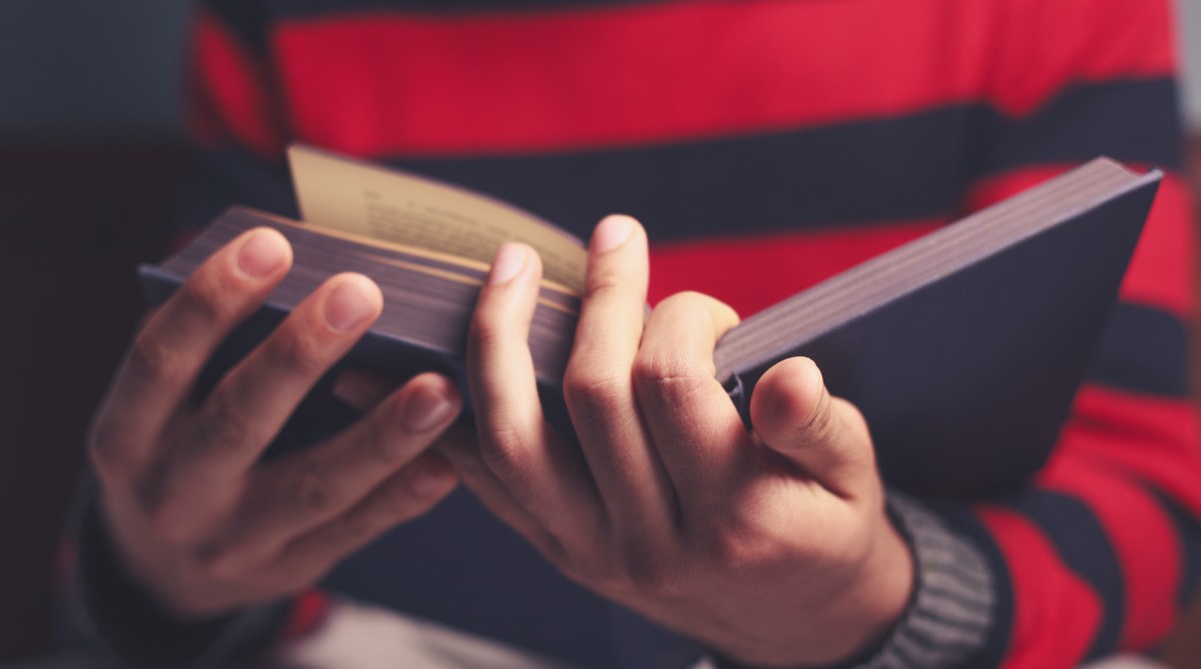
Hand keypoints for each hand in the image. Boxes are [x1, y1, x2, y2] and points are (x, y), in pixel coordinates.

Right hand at [88, 228, 460, 618]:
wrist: (164, 572)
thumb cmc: (180, 447)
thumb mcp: (163, 405)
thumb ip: (207, 346)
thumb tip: (285, 260)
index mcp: (127, 434)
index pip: (161, 360)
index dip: (211, 301)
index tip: (270, 243)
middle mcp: (171, 491)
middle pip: (239, 418)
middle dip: (300, 353)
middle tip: (361, 293)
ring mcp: (230, 541)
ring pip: (312, 486)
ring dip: (380, 436)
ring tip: (439, 389)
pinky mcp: (287, 570)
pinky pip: (351, 532)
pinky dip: (400, 497)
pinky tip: (444, 463)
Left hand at [453, 216, 912, 666]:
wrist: (790, 619)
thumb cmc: (822, 525)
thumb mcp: (852, 475)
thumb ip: (817, 425)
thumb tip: (787, 375)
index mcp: (732, 518)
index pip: (673, 386)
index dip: (684, 318)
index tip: (709, 310)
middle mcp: (650, 543)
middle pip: (591, 396)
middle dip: (601, 299)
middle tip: (614, 237)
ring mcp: (591, 552)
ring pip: (514, 439)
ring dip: (501, 339)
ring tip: (507, 268)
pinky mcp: (557, 550)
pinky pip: (487, 478)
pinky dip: (458, 414)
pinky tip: (437, 357)